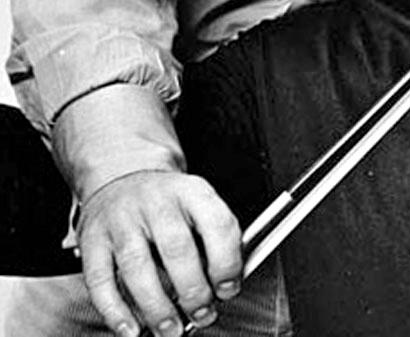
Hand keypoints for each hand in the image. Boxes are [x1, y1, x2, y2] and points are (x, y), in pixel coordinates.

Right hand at [78, 169, 240, 336]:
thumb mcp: (198, 205)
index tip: (228, 289)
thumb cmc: (167, 203)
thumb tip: (224, 286)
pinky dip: (115, 312)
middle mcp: (156, 201)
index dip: (227, 261)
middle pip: (177, 247)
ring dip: (157, 307)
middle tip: (202, 314)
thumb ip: (213, 240)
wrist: (121, 177)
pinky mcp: (92, 240)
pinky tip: (130, 330)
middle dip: (193, 290)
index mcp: (191, 191)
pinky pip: (101, 281)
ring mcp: (121, 219)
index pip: (217, 223)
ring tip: (170, 329)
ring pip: (138, 267)